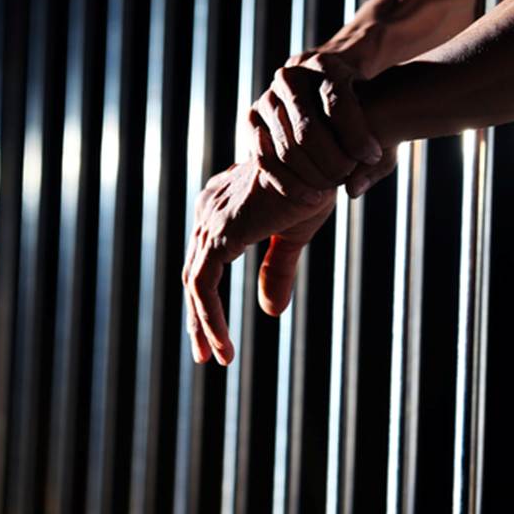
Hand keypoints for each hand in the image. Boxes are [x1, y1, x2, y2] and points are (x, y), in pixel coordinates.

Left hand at [182, 129, 335, 365]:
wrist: (320, 156)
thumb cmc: (313, 183)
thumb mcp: (294, 235)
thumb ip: (277, 270)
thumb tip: (270, 312)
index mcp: (223, 205)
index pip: (206, 260)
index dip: (209, 298)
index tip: (219, 333)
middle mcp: (210, 210)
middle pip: (193, 274)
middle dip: (199, 318)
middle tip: (208, 355)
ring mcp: (211, 222)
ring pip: (194, 284)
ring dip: (203, 325)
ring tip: (216, 357)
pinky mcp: (220, 235)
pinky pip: (203, 286)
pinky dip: (210, 319)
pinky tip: (225, 346)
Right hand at [248, 52, 394, 197]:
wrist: (321, 92)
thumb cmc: (357, 106)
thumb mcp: (376, 118)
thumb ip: (377, 152)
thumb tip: (354, 189)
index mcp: (324, 66)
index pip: (337, 104)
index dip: (357, 136)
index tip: (373, 156)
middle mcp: (291, 77)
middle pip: (308, 131)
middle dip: (332, 162)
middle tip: (349, 176)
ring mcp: (268, 98)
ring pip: (286, 148)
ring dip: (312, 176)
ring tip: (334, 186)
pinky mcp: (253, 120)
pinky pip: (265, 158)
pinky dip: (289, 183)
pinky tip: (312, 197)